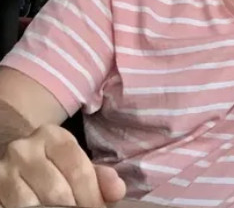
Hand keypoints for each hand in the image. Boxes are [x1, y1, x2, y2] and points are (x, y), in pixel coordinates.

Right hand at [0, 125, 125, 207]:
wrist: (15, 153)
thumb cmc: (53, 161)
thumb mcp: (77, 160)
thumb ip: (100, 176)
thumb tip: (117, 191)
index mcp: (53, 136)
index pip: (78, 170)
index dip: (92, 196)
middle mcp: (24, 150)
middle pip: (57, 191)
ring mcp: (4, 171)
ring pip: (33, 206)